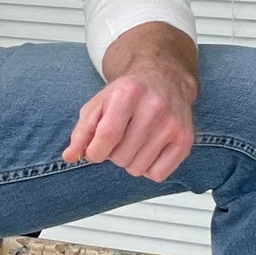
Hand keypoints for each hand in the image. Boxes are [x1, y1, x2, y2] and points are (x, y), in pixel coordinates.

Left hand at [64, 25, 197, 180]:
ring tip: (135, 142)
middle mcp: (154, 107)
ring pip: (138, 168)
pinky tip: (150, 149)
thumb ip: (82, 132)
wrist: (165, 79)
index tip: (95, 151)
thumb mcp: (98, 104)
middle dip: (113, 154)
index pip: (107, 136)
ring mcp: (173, 124)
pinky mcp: (185, 140)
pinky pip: (157, 175)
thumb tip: (70, 156)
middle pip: (121, 156)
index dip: (95, 152)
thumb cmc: (127, 95)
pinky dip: (149, 169)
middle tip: (120, 138)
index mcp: (128, 93)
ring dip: (130, 161)